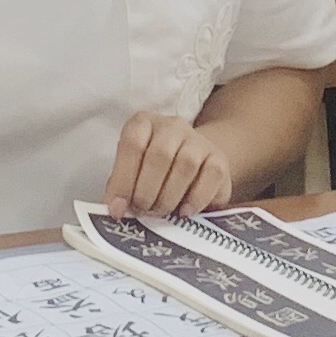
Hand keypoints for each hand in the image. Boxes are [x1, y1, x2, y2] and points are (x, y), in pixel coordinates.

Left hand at [106, 110, 234, 214]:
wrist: (195, 163)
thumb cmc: (155, 171)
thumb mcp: (133, 172)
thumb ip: (122, 186)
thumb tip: (116, 209)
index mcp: (143, 124)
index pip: (132, 144)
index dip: (123, 179)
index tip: (117, 208)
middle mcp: (172, 126)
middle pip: (160, 155)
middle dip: (147, 191)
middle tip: (143, 211)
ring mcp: (198, 140)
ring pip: (185, 165)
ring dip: (169, 197)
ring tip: (160, 213)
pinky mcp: (219, 158)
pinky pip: (211, 176)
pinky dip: (195, 199)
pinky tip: (184, 212)